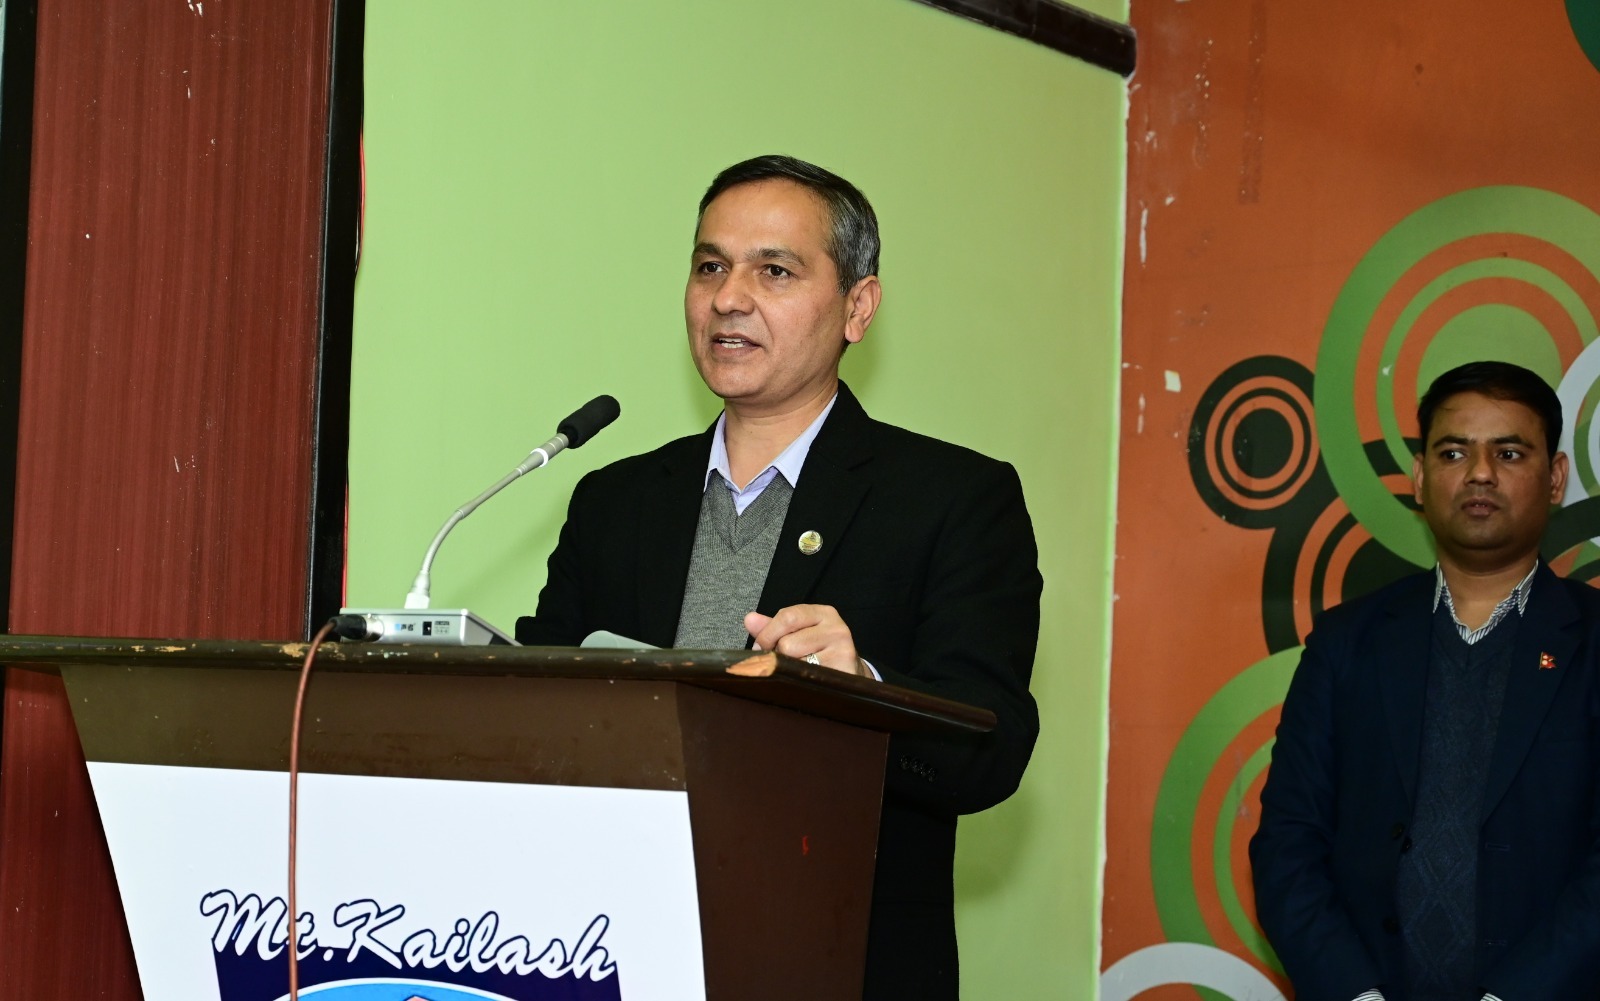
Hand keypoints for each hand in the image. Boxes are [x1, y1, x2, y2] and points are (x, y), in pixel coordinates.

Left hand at [745, 605, 867, 676]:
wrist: (850, 675)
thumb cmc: (819, 652)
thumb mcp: (798, 633)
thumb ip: (773, 627)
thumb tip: (749, 619)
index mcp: (824, 613)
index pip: (787, 617)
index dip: (768, 634)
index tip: (762, 647)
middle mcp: (836, 628)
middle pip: (788, 642)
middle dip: (779, 656)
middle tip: (784, 663)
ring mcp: (842, 650)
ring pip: (795, 662)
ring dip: (790, 671)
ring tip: (799, 671)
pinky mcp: (843, 672)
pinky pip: (806, 678)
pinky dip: (799, 682)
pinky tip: (806, 681)